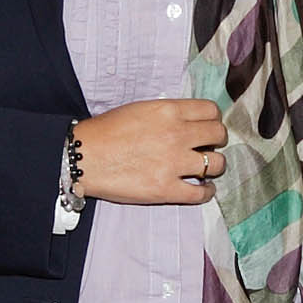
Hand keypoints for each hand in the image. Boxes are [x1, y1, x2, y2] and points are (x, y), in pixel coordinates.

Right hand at [75, 98, 226, 205]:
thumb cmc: (106, 132)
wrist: (83, 157)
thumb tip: (189, 122)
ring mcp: (174, 163)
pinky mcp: (166, 189)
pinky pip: (202, 193)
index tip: (207, 127)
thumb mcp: (140, 109)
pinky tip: (201, 189)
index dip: (212, 119)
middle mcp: (176, 134)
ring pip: (217, 164)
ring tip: (204, 170)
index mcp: (169, 111)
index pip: (211, 111)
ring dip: (214, 167)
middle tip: (207, 148)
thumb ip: (168, 113)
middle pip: (219, 135)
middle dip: (216, 141)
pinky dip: (206, 192)